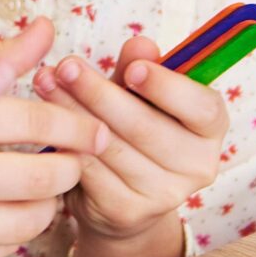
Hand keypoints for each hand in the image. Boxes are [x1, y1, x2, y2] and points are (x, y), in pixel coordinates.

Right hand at [0, 23, 101, 256]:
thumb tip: (48, 27)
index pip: (36, 123)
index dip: (76, 124)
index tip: (95, 128)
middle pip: (46, 177)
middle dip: (70, 165)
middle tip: (69, 157)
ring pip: (35, 219)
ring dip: (48, 200)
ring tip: (36, 182)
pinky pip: (7, 248)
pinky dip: (15, 227)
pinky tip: (0, 206)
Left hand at [36, 33, 229, 242]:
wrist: (122, 199)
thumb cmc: (135, 130)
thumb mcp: (141, 94)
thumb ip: (140, 69)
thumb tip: (141, 44)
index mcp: (210, 129)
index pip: (202, 108)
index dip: (168, 88)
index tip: (132, 69)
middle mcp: (197, 166)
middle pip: (146, 126)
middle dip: (99, 92)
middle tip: (66, 66)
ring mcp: (164, 195)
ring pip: (112, 147)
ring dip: (72, 112)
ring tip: (45, 83)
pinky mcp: (127, 211)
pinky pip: (91, 171)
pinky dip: (66, 144)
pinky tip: (47, 124)